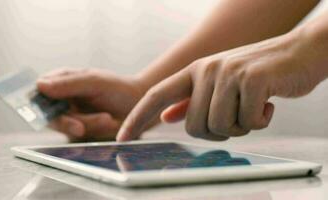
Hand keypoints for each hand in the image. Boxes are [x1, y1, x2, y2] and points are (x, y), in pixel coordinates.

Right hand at [37, 68, 144, 141]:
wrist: (138, 105)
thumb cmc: (117, 88)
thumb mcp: (94, 82)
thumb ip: (68, 84)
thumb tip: (39, 85)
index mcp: (61, 81)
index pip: (38, 92)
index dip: (38, 104)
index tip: (50, 112)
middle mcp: (62, 99)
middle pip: (50, 116)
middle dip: (68, 122)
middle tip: (82, 128)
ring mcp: (71, 116)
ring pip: (66, 128)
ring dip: (87, 125)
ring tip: (107, 119)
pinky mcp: (81, 130)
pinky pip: (78, 137)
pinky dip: (94, 131)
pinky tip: (108, 124)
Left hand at [117, 28, 327, 140]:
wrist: (299, 53)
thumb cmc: (257, 74)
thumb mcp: (219, 85)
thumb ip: (191, 102)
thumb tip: (166, 118)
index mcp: (195, 71)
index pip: (156, 95)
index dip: (137, 118)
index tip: (122, 137)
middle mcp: (206, 70)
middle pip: (195, 127)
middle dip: (218, 132)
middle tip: (238, 117)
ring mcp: (228, 73)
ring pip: (220, 127)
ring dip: (242, 126)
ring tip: (253, 106)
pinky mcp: (251, 79)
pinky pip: (248, 122)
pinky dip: (260, 120)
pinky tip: (268, 102)